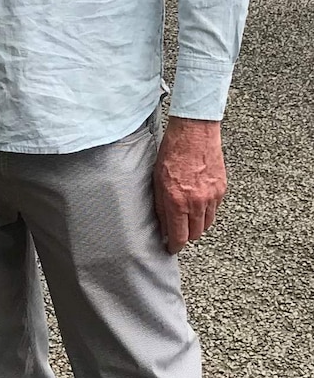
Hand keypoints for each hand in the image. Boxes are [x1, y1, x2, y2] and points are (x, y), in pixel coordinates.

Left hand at [153, 116, 226, 253]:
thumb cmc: (172, 150)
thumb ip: (160, 204)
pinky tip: (197, 200)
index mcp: (177, 200)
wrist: (194, 130)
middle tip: (178, 230)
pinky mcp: (221, 189)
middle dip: (186, 235)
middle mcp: (196, 202)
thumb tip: (162, 224)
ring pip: (206, 224)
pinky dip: (206, 210)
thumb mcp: (157, 178)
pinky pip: (215, 209)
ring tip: (187, 215)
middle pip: (195, 234)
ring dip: (197, 224)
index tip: (171, 248)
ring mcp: (211, 196)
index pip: (179, 236)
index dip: (174, 246)